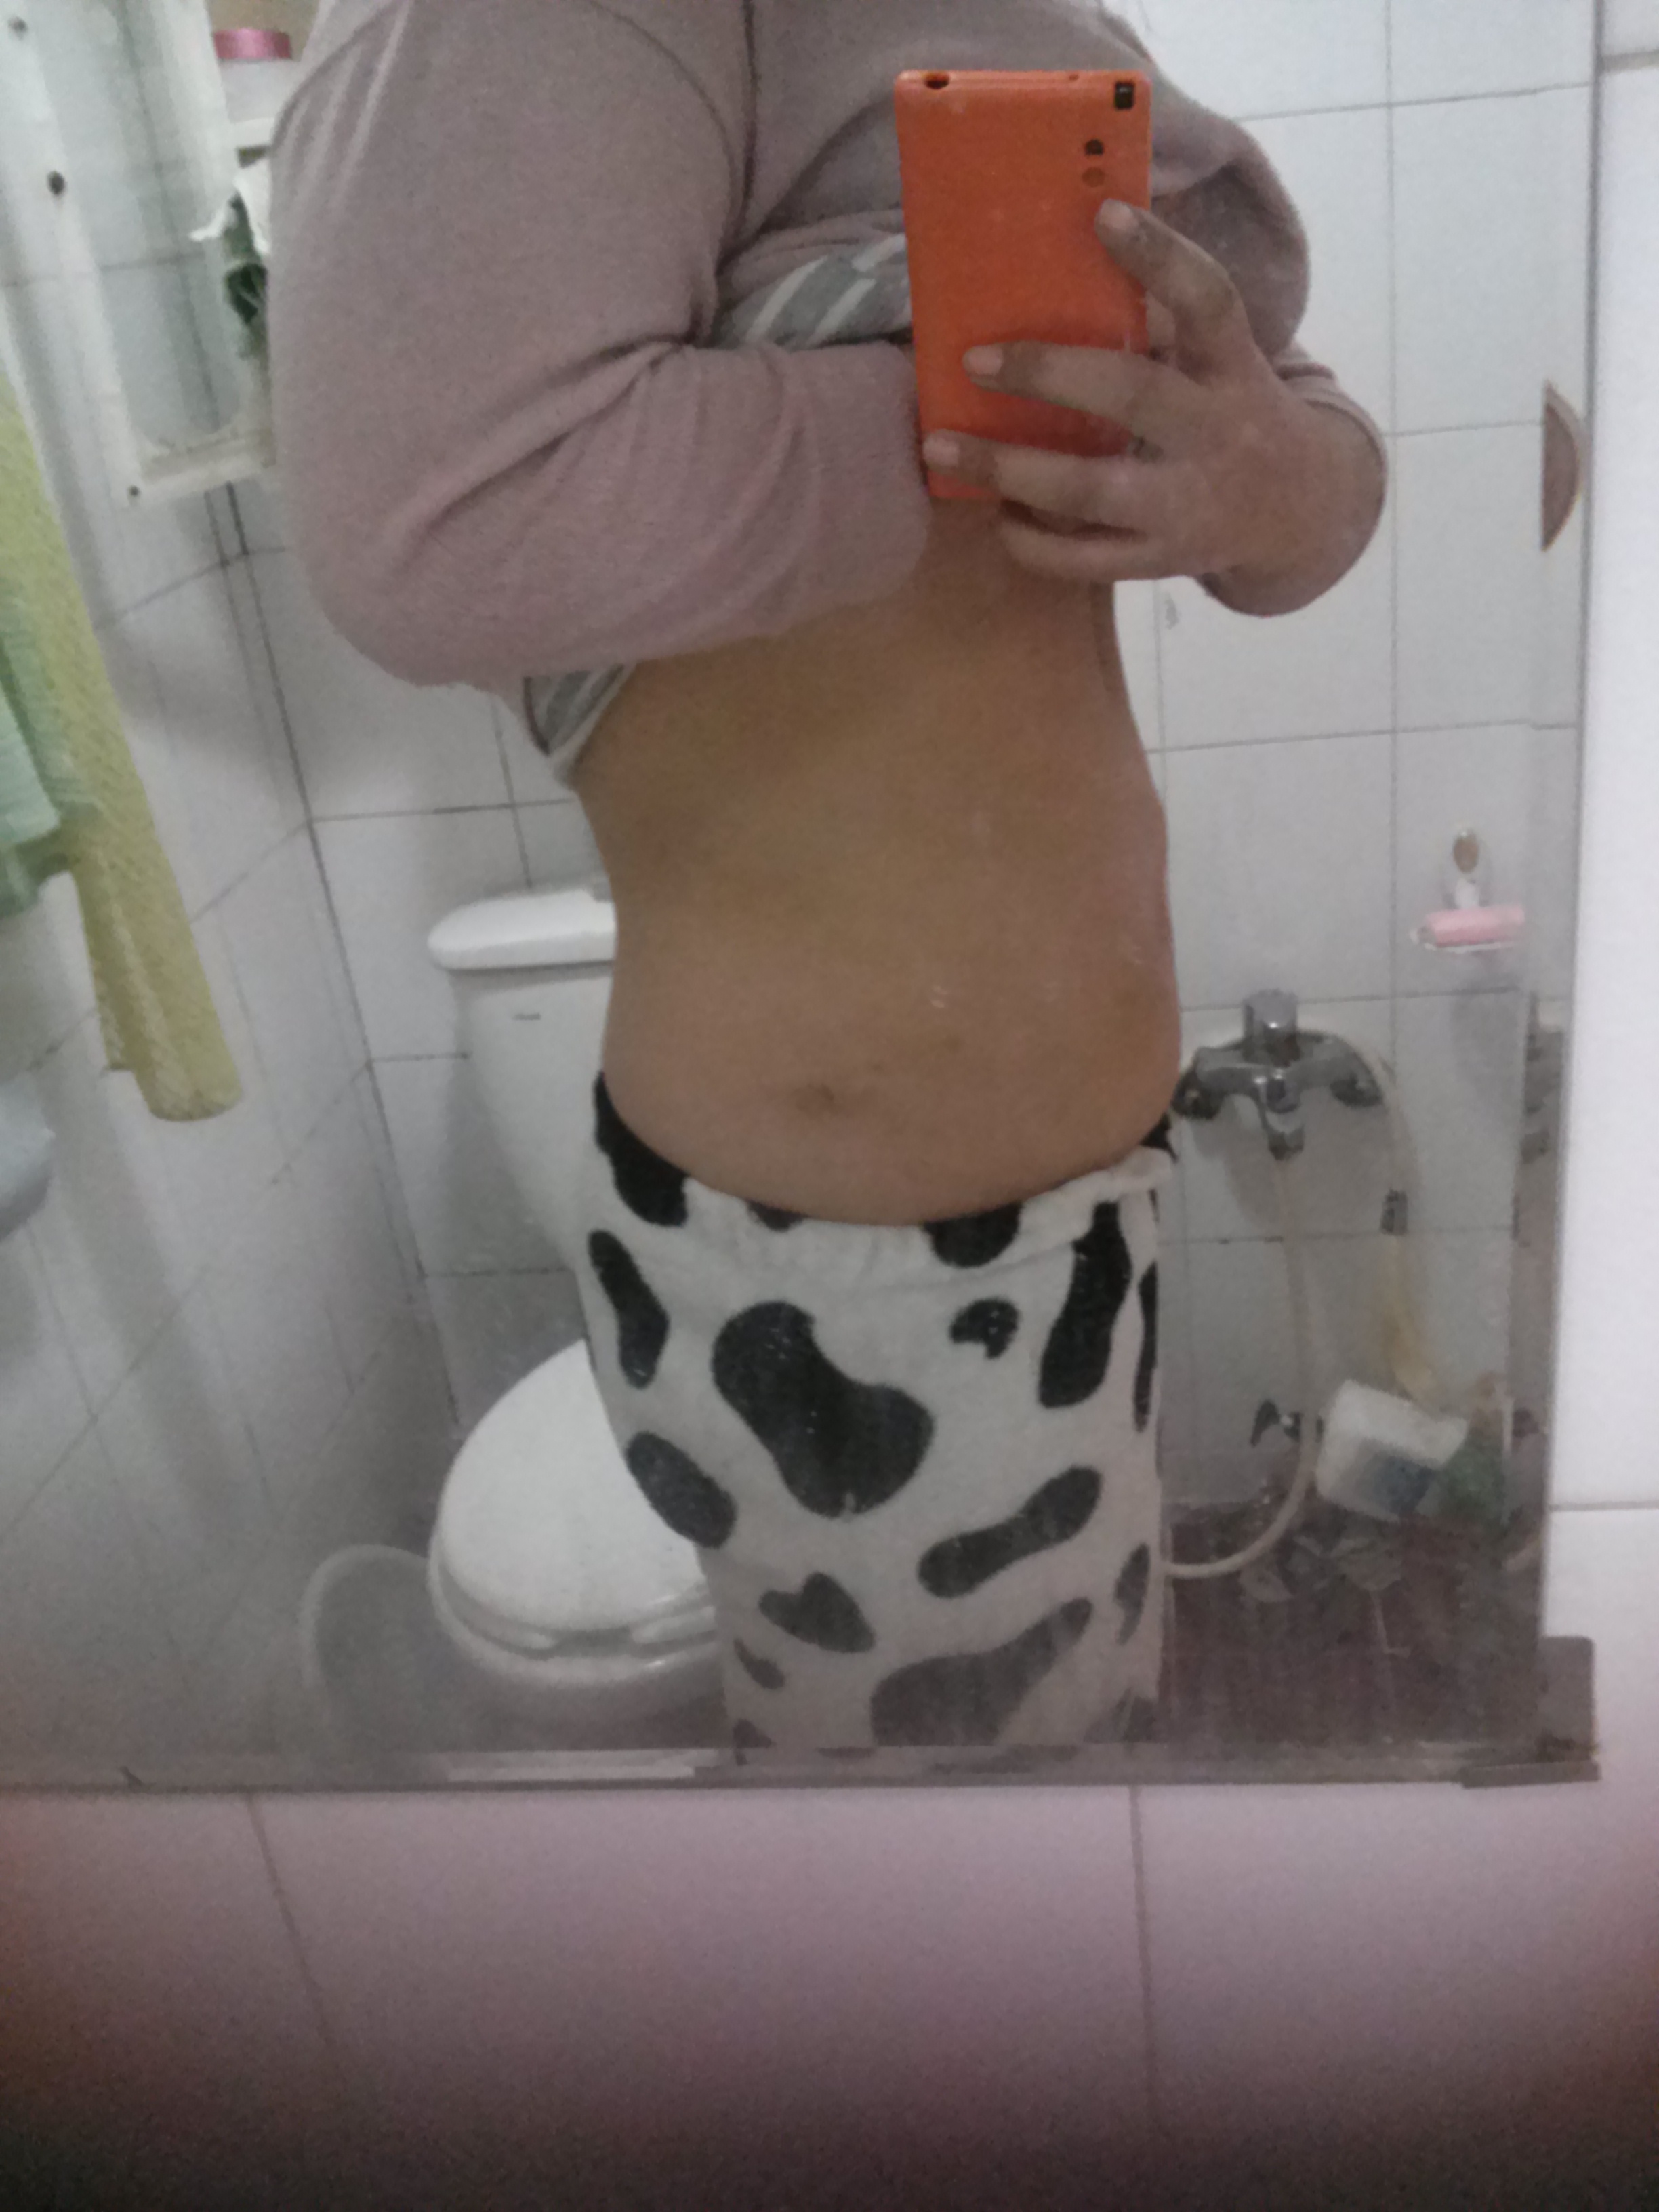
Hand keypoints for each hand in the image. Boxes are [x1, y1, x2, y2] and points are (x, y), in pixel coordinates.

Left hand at [918, 200, 1356, 598]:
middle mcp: (1215, 432)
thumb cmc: (1228, 412)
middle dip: (1050, 375)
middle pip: (1135, 397)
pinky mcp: (1161, 560)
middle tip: (975, 359)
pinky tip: (998, 515)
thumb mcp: (1218, 361)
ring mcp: (1188, 505)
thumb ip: (1159, 321)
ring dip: (1011, 469)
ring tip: (941, 445)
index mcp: (1232, 365)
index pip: (1209, 300)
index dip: (1161, 255)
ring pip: (1093, 491)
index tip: (1104, 212)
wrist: (1297, 514)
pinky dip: (1033, 542)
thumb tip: (1053, 261)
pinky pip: (1086, 561)